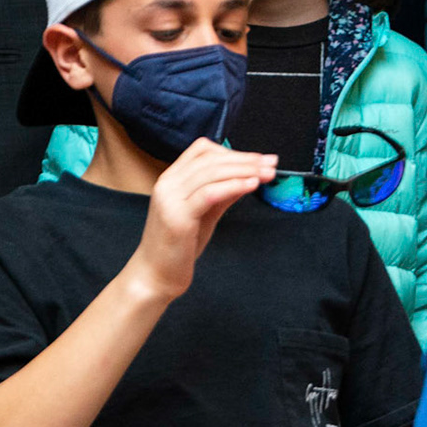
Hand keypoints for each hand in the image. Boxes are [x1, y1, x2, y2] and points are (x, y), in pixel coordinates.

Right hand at [125, 139, 277, 302]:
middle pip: (210, 159)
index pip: (202, 151)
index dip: (233, 151)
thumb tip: (249, 176)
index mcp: (171, 179)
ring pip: (211, 173)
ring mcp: (170, 199)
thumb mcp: (205, 214)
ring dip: (244, 170)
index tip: (258, 159)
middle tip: (271, 163)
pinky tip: (252, 185)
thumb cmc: (178, 247)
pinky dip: (233, 186)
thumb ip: (223, 194)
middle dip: (245, 159)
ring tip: (268, 173)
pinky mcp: (178, 217)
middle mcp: (167, 184)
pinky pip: (210, 194)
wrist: (155, 276)